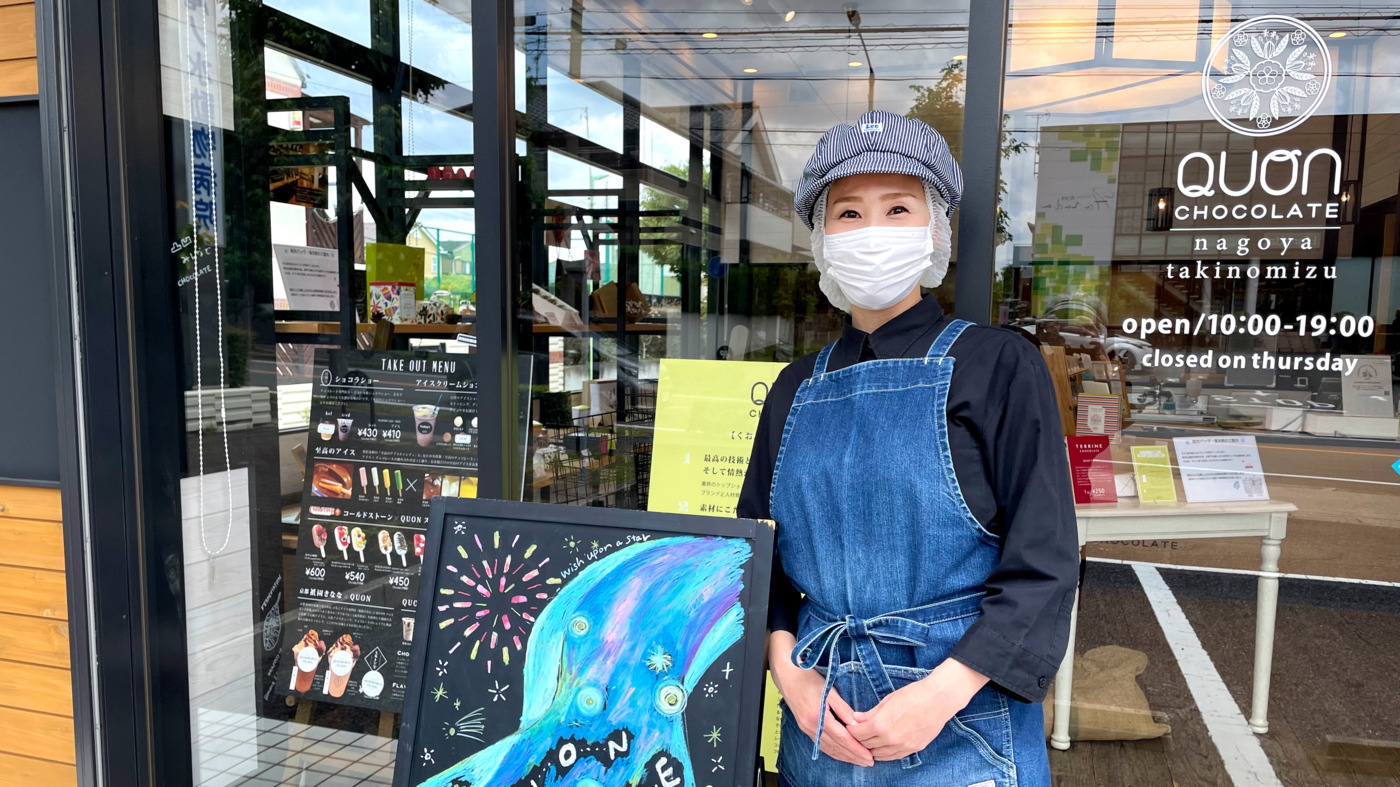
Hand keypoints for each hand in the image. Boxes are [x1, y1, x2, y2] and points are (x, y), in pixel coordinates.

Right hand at [767, 631, 873, 766]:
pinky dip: (833, 752)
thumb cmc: (808, 680)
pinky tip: (841, 754)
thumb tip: (857, 725)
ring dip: (844, 757)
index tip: (869, 756)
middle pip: (836, 747)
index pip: (842, 739)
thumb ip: (843, 709)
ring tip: (858, 761)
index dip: (857, 749)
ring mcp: (807, 729)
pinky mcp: (805, 728)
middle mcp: (812, 727)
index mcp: (819, 717)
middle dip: (854, 757)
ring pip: (828, 749)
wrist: (787, 677)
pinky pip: (821, 745)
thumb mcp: (829, 691)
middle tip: (868, 762)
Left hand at [847, 658, 988, 760]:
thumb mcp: (887, 701)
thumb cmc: (913, 695)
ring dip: (872, 748)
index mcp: (880, 725)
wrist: (938, 700)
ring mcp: (902, 746)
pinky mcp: (912, 749)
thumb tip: (855, 719)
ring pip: (878, 755)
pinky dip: (885, 753)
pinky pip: (893, 757)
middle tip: (859, 732)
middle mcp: (890, 739)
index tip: (851, 726)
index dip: (852, 729)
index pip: (857, 734)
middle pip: (866, 745)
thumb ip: (870, 714)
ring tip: (870, 739)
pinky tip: (883, 746)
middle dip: (860, 739)